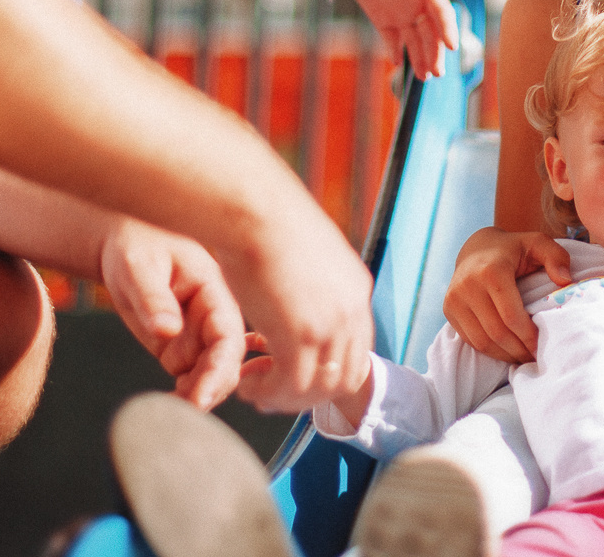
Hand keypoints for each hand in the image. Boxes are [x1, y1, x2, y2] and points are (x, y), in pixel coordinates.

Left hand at [99, 220, 247, 408]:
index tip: (202, 397)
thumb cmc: (136, 243)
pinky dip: (183, 397)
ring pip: (212, 377)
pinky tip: (165, 405)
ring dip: (196, 398)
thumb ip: (153, 298)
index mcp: (214, 292)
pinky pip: (191, 380)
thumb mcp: (138, 266)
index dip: (221, 369)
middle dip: (210, 391)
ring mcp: (199, 335)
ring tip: (168, 412)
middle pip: (227, 364)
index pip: (229, 336)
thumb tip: (167, 331)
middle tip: (180, 413)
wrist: (124, 241)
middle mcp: (214, 317)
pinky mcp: (182, 348)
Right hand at [216, 215, 374, 412]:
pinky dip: (268, 393)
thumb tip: (296, 294)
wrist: (252, 207)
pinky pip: (290, 385)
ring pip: (318, 388)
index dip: (327, 371)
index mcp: (355, 288)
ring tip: (253, 387)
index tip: (296, 374)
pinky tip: (246, 382)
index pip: (357, 350)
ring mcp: (329, 324)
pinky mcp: (299, 334)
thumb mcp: (305, 254)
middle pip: (345, 377)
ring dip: (284, 397)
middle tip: (274, 391)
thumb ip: (312, 282)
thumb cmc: (265, 221)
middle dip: (309, 393)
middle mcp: (350, 309)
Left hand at [344, 0, 461, 79]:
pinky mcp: (383, 20)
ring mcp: (401, 13)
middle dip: (435, 53)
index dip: (448, 30)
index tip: (452, 47)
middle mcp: (418, 4)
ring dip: (420, 58)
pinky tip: (398, 63)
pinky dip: (395, 52)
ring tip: (425, 78)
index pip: (442, 13)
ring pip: (415, 41)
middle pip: (431, 33)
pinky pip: (392, 40)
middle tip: (437, 73)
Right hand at [441, 226, 572, 362]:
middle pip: (496, 332)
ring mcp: (454, 298)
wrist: (476, 247)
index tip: (543, 346)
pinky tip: (507, 351)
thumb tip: (566, 280)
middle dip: (519, 350)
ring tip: (524, 357)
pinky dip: (490, 350)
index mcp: (491, 270)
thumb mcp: (538, 243)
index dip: (528, 336)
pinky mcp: (448, 309)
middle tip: (536, 357)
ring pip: (482, 341)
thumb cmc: (514, 249)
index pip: (511, 315)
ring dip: (505, 355)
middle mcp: (468, 285)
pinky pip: (470, 339)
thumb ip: (556, 257)